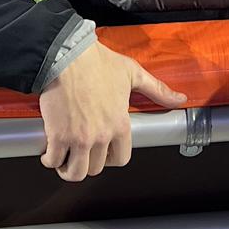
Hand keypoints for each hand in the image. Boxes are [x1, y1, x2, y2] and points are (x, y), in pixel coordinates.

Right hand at [38, 42, 185, 181]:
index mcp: (120, 124)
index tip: (102, 151)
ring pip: (75, 172)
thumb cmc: (97, 62)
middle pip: (95, 169)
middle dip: (88, 163)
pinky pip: (53, 161)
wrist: (67, 56)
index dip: (110, 157)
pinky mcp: (57, 135)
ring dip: (68, 168)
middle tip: (81, 153)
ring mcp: (79, 138)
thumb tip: (179, 99)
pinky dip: (50, 159)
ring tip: (64, 159)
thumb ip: (157, 90)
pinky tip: (49, 151)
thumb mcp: (133, 73)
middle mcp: (101, 136)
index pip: (121, 159)